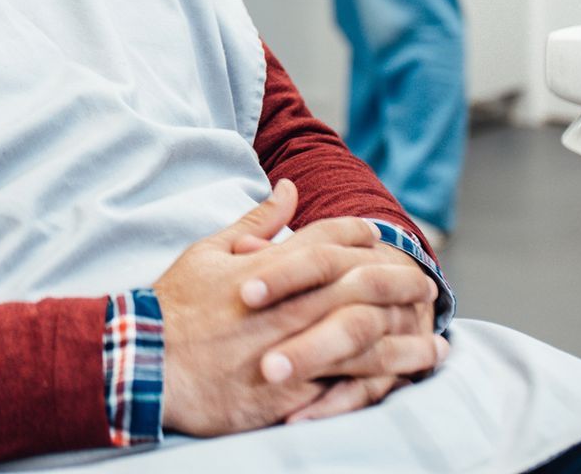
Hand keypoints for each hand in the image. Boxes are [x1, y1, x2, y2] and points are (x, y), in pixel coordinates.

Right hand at [152, 182, 442, 435]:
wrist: (146, 365)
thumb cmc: (174, 307)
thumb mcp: (208, 251)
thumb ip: (255, 223)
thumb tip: (288, 187)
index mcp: (272, 267)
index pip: (332, 238)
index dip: (362, 235)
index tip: (382, 238)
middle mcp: (292, 304)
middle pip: (364, 285)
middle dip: (402, 282)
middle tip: (427, 287)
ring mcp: (295, 348)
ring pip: (367, 340)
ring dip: (406, 341)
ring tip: (434, 344)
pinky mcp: (292, 392)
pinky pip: (346, 387)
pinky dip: (380, 385)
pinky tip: (402, 385)